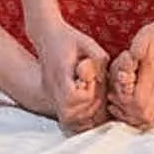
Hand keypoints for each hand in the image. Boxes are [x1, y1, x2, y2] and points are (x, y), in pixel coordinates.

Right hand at [29, 17, 109, 132]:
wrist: (46, 34)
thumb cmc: (68, 37)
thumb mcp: (87, 43)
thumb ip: (99, 59)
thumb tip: (107, 79)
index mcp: (60, 73)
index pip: (72, 97)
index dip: (87, 93)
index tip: (92, 80)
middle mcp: (51, 87)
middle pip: (68, 113)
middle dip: (87, 106)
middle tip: (95, 90)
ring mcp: (50, 93)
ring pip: (66, 118)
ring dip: (82, 113)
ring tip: (91, 96)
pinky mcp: (52, 96)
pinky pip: (65, 114)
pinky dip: (77, 112)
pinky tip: (86, 101)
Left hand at [109, 12, 153, 127]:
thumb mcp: (141, 40)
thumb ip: (133, 55)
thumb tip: (125, 67)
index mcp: (153, 77)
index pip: (138, 104)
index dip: (123, 102)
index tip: (114, 93)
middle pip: (143, 115)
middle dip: (126, 112)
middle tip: (115, 100)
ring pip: (149, 115)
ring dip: (133, 113)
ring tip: (121, 101)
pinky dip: (141, 110)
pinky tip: (132, 98)